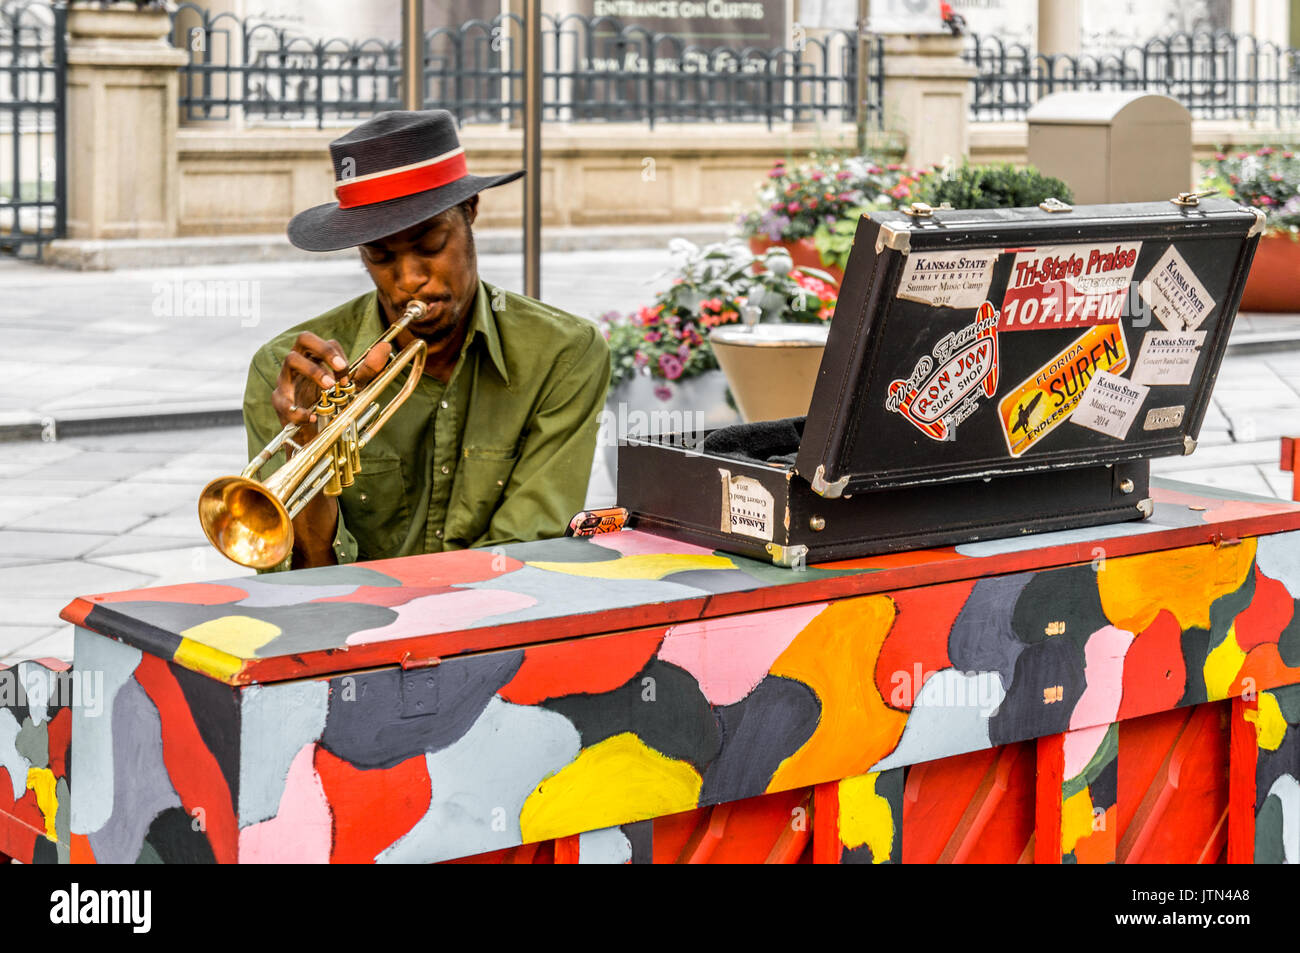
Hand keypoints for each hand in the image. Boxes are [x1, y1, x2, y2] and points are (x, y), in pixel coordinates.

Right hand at [271, 332, 391, 445]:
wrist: (316, 435)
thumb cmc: (332, 403)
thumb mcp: (354, 387)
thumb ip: (368, 369)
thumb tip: (386, 347)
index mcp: (318, 358)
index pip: (326, 342)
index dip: (339, 354)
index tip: (348, 375)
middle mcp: (301, 363)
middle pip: (304, 339)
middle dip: (323, 350)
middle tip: (340, 369)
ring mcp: (287, 379)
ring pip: (290, 360)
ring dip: (312, 371)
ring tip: (329, 387)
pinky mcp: (279, 401)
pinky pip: (282, 400)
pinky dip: (298, 409)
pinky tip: (313, 417)